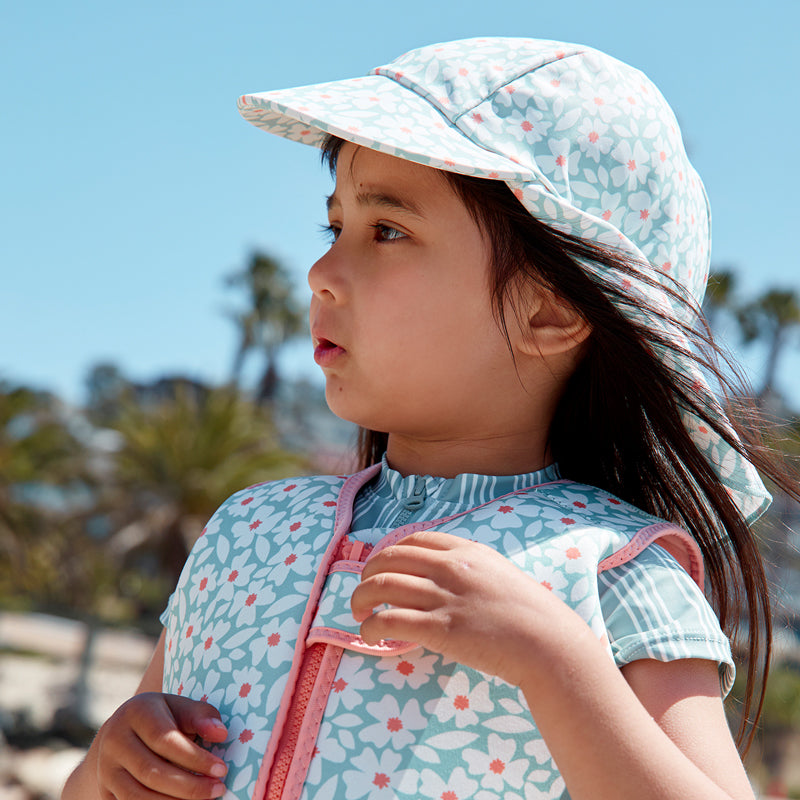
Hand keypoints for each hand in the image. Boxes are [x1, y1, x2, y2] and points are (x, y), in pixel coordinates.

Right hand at [94, 692, 228, 799]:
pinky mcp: (104, 790)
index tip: (221, 769)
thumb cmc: (163, 718)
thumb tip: (220, 734)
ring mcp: (105, 768)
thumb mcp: (182, 707)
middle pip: (152, 771)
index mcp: (136, 712)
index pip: (166, 739)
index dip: (195, 757)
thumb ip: (201, 717)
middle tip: (217, 789)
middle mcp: (115, 740)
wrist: (122, 732)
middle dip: (189, 785)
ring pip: (138, 795)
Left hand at [351, 530, 581, 686]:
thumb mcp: (498, 573)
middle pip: (389, 558)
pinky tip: (369, 634)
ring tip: (357, 612)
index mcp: (465, 550)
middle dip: (367, 573)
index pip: (412, 541)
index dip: (389, 553)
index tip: (380, 568)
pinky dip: (371, 626)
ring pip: (382, 585)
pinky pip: (390, 620)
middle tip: (361, 591)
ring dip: (360, 598)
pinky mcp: (441, 629)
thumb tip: (440, 575)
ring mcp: (445, 596)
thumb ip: (468, 568)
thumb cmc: (530, 612)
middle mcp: (451, 567)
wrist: (549, 642)